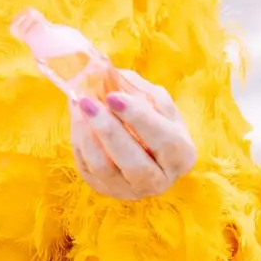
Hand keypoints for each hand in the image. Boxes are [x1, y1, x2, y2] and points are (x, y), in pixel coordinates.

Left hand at [70, 68, 197, 200]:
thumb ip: (135, 87)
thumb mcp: (154, 100)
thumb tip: (103, 71)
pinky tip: (78, 119)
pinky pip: (87, 169)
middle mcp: (159, 180)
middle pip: (135, 163)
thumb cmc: (151, 117)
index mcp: (182, 155)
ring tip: (80, 106)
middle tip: (88, 102)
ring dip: (88, 136)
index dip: (139, 119)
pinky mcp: (105, 188)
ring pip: (105, 170)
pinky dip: (79, 142)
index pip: (165, 141)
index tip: (113, 96)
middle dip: (109, 131)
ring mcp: (130, 189)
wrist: (140, 140)